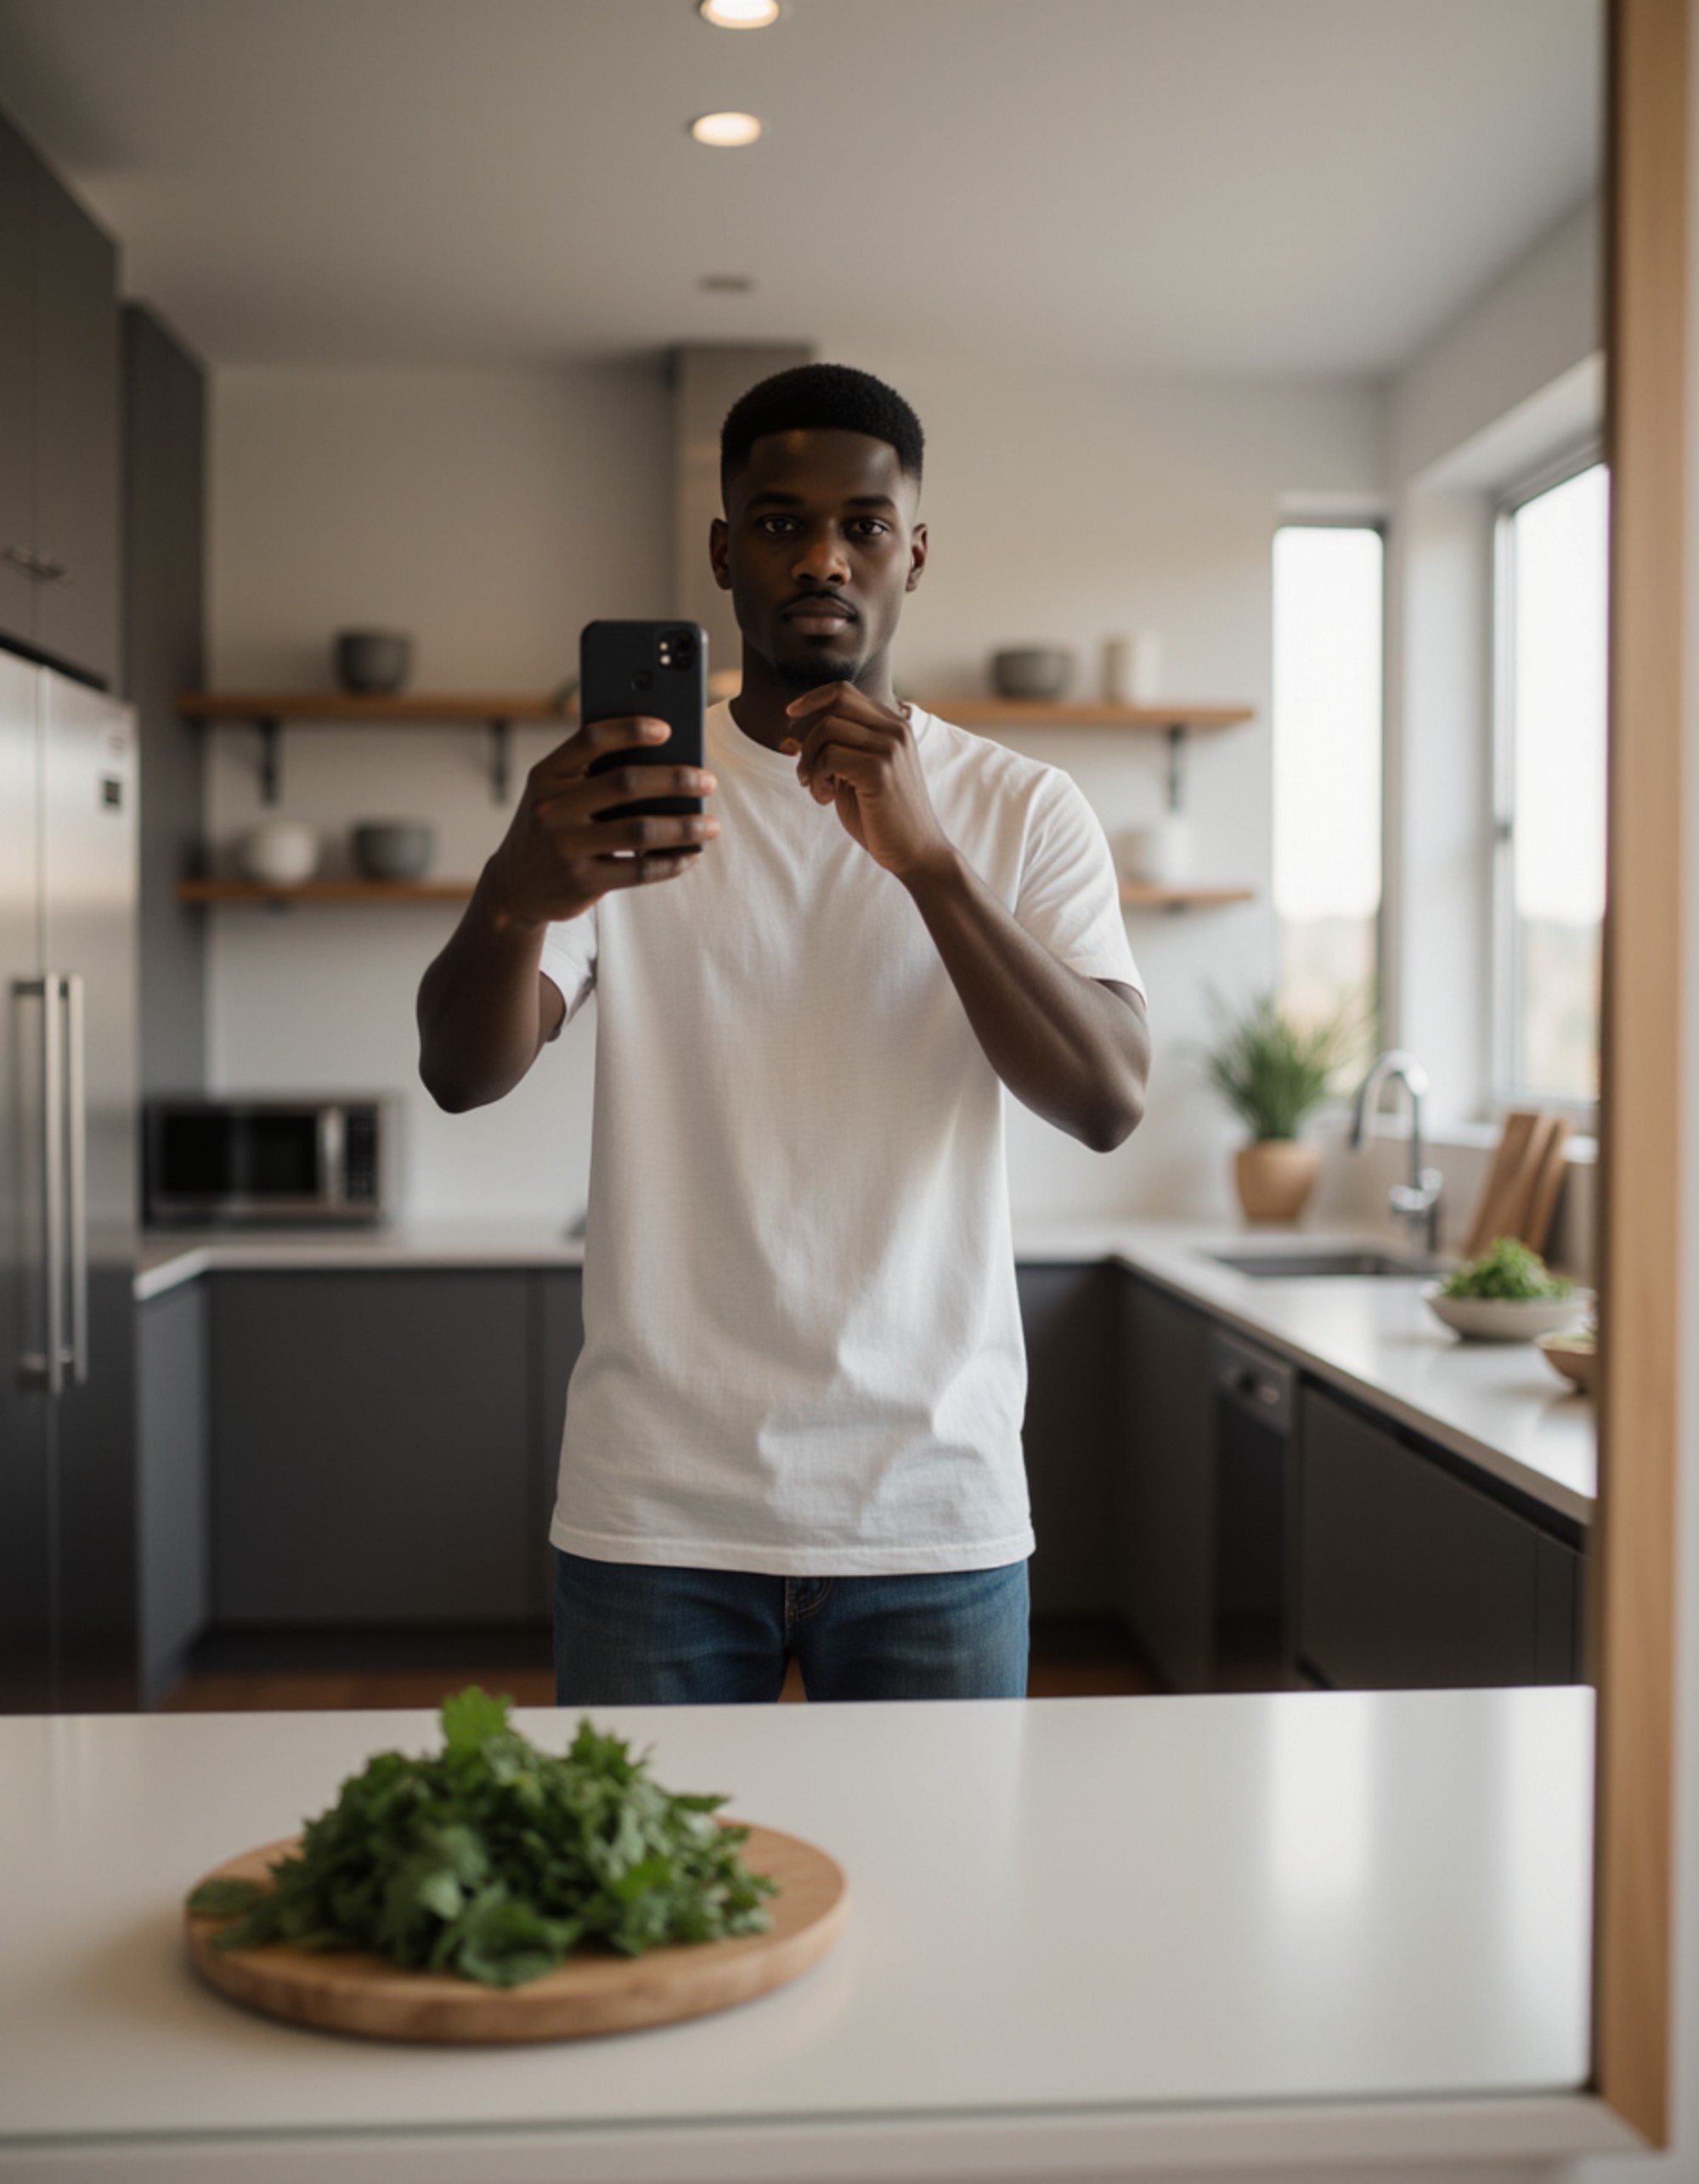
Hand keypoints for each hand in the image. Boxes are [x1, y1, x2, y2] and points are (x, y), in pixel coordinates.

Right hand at [482, 716, 717, 926]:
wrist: (515, 887)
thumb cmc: (552, 829)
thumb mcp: (555, 795)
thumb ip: (591, 775)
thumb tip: (665, 761)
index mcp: (545, 775)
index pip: (591, 739)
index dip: (631, 730)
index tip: (668, 729)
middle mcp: (551, 808)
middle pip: (625, 783)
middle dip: (674, 779)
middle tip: (707, 781)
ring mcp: (565, 847)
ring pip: (639, 830)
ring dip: (683, 827)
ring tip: (710, 825)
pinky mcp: (581, 882)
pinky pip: (639, 870)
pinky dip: (671, 862)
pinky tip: (690, 855)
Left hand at [781, 684, 951, 879]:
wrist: (917, 852)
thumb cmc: (882, 816)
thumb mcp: (859, 774)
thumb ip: (838, 750)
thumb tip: (793, 738)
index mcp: (893, 726)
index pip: (845, 692)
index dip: (812, 699)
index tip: (790, 714)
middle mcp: (895, 729)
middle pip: (835, 703)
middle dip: (808, 736)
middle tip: (805, 772)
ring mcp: (889, 747)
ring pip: (827, 729)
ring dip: (810, 761)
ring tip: (817, 788)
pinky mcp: (879, 770)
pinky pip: (829, 757)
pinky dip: (817, 777)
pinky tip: (825, 799)